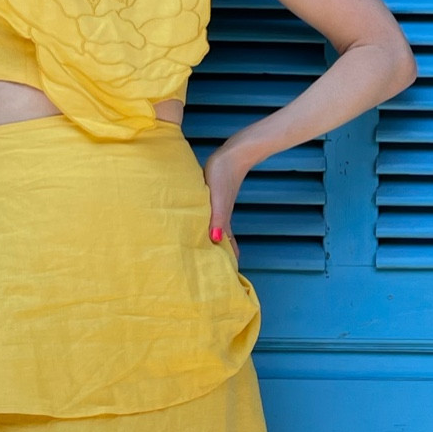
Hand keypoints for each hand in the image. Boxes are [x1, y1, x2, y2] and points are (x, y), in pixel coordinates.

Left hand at [202, 145, 244, 264]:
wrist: (234, 154)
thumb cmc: (224, 174)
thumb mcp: (217, 199)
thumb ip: (217, 219)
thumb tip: (216, 240)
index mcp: (223, 220)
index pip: (227, 246)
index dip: (227, 261)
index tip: (224, 278)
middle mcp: (221, 217)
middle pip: (220, 241)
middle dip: (217, 256)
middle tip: (208, 271)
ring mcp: (218, 207)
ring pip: (215, 230)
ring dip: (210, 242)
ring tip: (201, 254)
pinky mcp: (214, 198)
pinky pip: (210, 218)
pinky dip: (206, 226)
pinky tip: (199, 225)